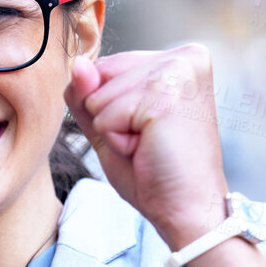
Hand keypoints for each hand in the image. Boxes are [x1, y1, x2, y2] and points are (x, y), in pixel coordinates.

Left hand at [64, 43, 229, 246]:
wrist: (188, 210)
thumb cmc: (158, 172)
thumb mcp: (112, 125)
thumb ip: (89, 93)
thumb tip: (77, 63)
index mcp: (180, 58)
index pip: (108, 66)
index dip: (113, 107)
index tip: (149, 131)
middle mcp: (184, 56)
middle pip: (100, 74)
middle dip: (112, 116)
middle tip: (150, 141)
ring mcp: (177, 72)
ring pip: (98, 95)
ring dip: (115, 131)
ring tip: (151, 146)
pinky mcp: (164, 94)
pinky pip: (105, 115)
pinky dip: (118, 141)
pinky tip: (149, 150)